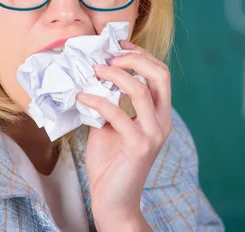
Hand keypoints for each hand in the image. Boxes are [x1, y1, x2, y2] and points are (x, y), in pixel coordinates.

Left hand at [76, 40, 172, 230]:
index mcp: (159, 114)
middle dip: (135, 58)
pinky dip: (97, 101)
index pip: (160, 74)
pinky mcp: (139, 146)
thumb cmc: (110, 162)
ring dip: (116, 75)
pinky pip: (117, 114)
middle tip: (109, 56)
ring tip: (95, 70)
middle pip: (160, 75)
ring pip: (141, 90)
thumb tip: (91, 75)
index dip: (141, 55)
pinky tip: (82, 97)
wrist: (112, 199)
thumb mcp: (110, 124)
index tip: (117, 46)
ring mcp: (153, 134)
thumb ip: (109, 101)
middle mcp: (162, 121)